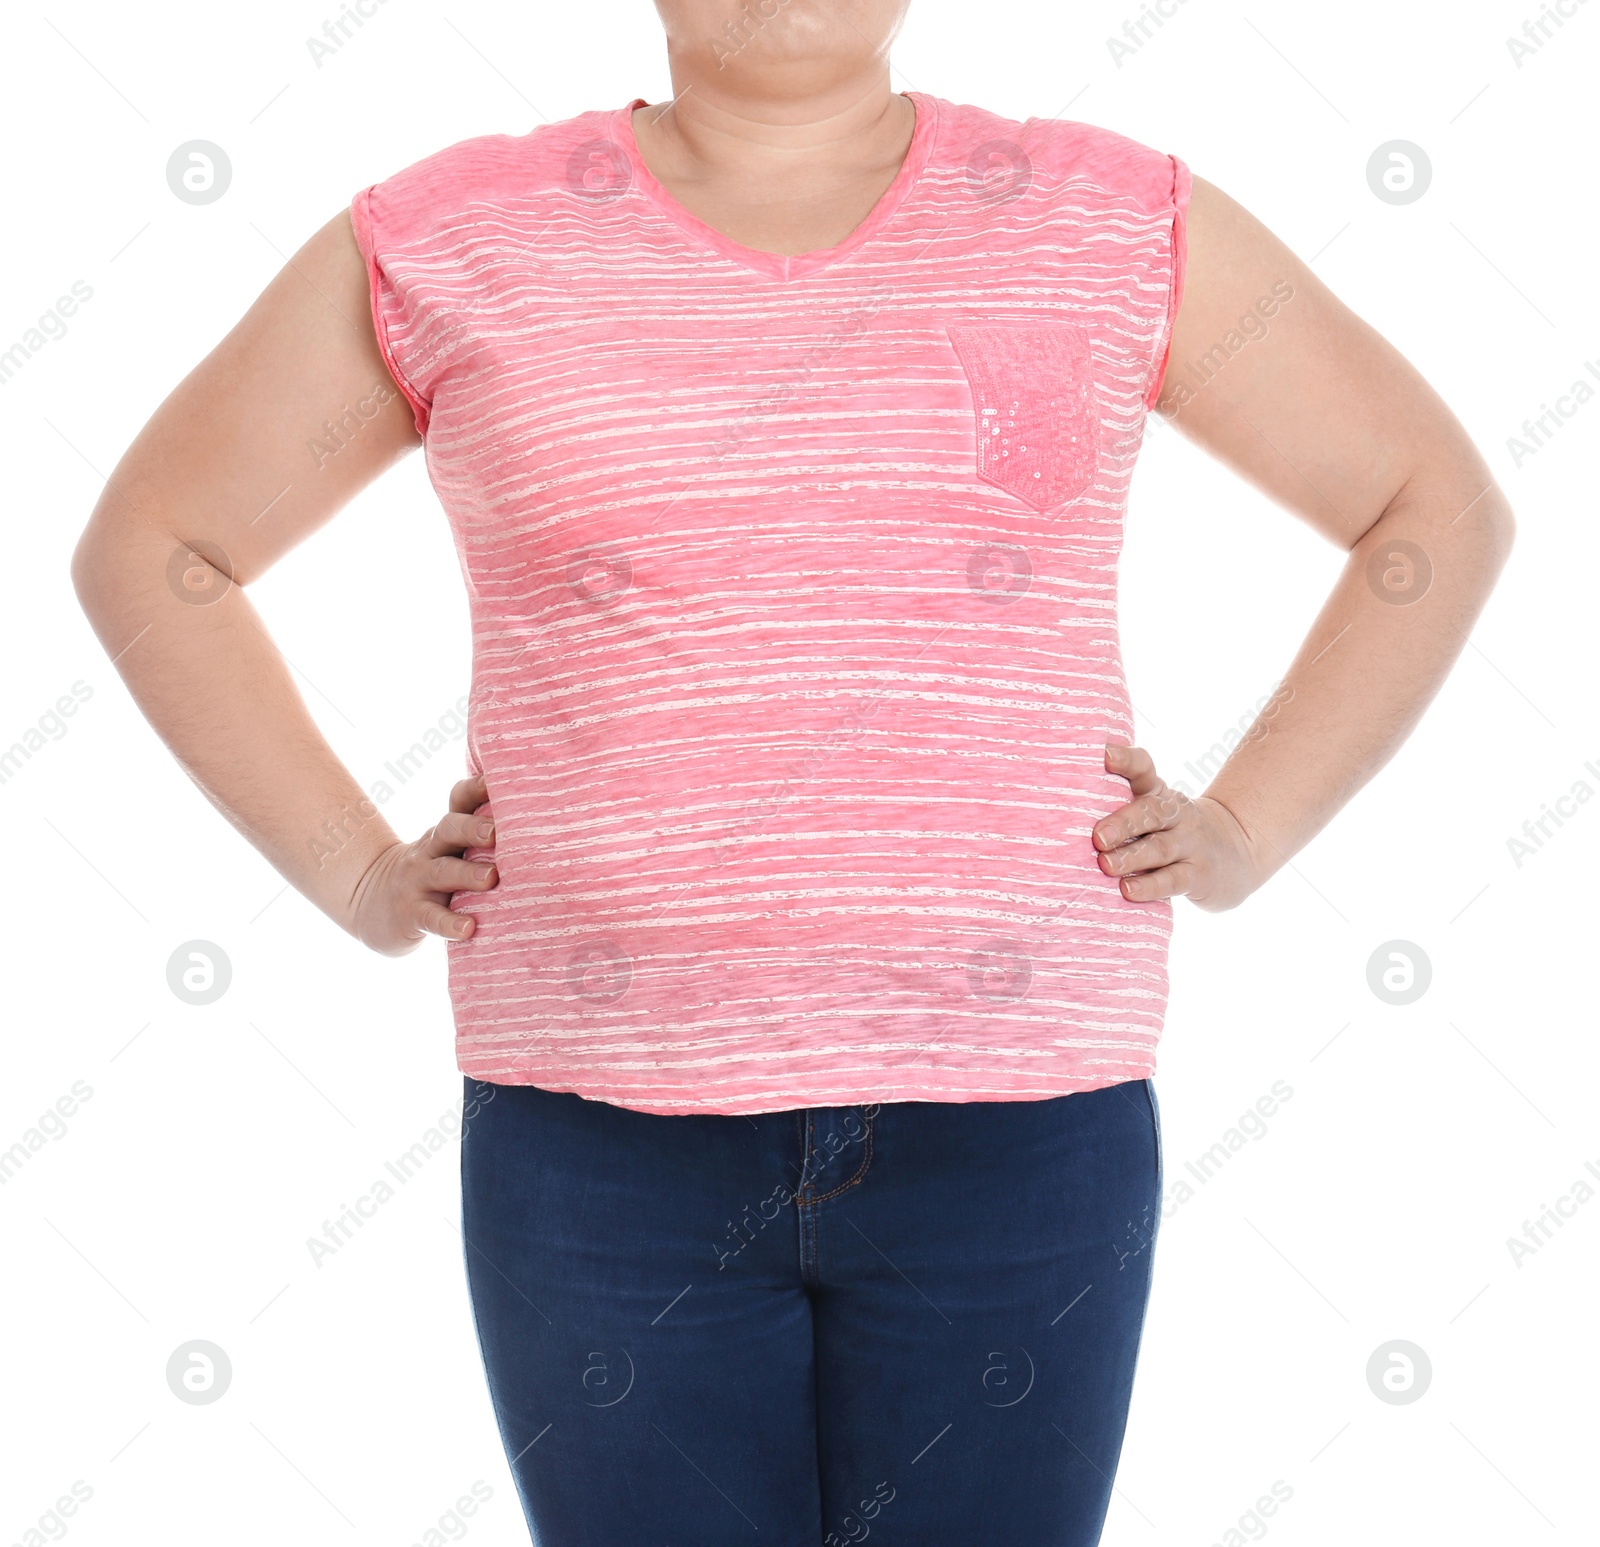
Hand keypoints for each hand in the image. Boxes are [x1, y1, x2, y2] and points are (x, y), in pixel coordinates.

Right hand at [347, 772, 497, 954]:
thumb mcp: (453, 850)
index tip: (498, 781)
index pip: (460, 801)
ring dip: (467, 874)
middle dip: (473, 828)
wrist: (376, 904)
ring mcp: (418, 880)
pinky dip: (449, 923)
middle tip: (497, 833)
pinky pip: (431, 917)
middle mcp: (432, 848)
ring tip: (491, 878)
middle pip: (449, 829)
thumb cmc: (436, 874)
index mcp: (448, 831)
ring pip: (442, 871)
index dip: (477, 788)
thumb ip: (485, 837)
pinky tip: (468, 929)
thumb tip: (543, 825)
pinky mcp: (411, 912)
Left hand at [1092, 743, 1262, 912]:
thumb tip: (1058, 811)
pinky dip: (1150, 885)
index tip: (1105, 755)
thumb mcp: (1152, 813)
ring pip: (1159, 848)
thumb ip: (1115, 808)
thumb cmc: (1172, 833)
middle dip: (1123, 822)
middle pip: (1151, 811)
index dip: (1126, 761)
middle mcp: (1174, 815)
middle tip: (1098, 836)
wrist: (1237, 854)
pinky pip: (1173, 880)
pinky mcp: (1199, 875)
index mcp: (1157, 794)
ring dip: (1131, 857)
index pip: (1143, 769)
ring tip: (1106, 865)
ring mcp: (1190, 844)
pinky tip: (1128, 890)